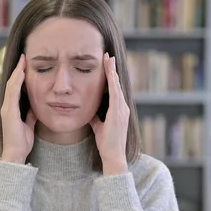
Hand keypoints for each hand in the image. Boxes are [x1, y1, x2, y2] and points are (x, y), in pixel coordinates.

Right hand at [0, 54, 36, 163]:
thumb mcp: (29, 124)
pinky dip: (17, 83)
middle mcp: (7, 107)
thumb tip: (35, 106)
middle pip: (12, 83)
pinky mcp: (9, 113)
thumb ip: (30, 114)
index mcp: (12, 109)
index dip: (20, 76)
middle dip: (18, 70)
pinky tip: (21, 74)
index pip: (15, 88)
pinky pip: (13, 94)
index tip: (26, 65)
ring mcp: (7, 109)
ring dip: (17, 73)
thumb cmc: (22, 142)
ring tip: (23, 61)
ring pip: (11, 86)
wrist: (15, 154)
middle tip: (24, 57)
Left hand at [89, 53, 129, 174]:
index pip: (114, 89)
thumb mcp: (99, 127)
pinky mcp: (118, 113)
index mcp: (119, 110)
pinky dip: (113, 83)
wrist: (113, 156)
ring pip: (117, 86)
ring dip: (113, 72)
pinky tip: (110, 73)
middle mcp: (122, 108)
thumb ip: (95, 118)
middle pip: (117, 84)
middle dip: (112, 69)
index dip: (110, 76)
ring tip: (109, 59)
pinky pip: (115, 94)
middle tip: (108, 55)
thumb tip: (88, 111)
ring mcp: (122, 110)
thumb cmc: (107, 143)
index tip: (106, 64)